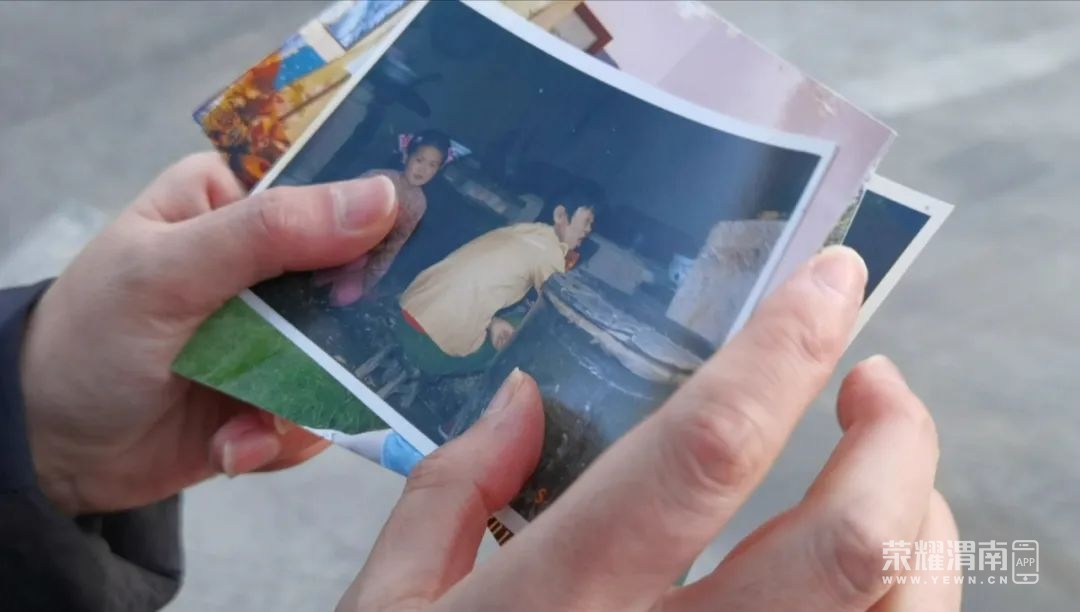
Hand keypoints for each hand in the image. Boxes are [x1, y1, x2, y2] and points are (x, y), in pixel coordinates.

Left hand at [19, 152, 397, 515]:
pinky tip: (234, 446)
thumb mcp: (168, 272)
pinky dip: (280, 438)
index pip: (327, 188)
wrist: (46, 450)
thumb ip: (269, 233)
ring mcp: (275, 334)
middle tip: (328, 359)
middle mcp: (264, 264)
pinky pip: (320, 413)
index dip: (374, 217)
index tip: (406, 253)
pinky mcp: (276, 394)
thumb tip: (382, 198)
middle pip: (354, 281)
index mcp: (233, 202)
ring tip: (249, 423)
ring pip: (346, 358)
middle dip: (346, 333)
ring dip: (304, 401)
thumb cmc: (88, 339)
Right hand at [336, 246, 960, 611]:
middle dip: (897, 434)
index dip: (783, 350)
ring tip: (881, 459)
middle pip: (850, 542)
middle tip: (872, 378)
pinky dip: (905, 594)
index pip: (705, 453)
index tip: (830, 278)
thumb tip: (519, 401)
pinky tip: (867, 559)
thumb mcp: (383, 609)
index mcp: (557, 605)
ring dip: (920, 514)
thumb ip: (449, 491)